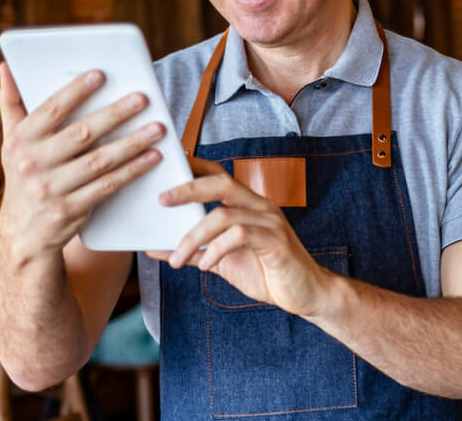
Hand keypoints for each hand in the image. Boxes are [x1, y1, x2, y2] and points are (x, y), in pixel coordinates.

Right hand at [0, 63, 166, 261]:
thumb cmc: (25, 174)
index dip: (76, 91)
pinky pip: (108, 186)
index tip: (101, 74)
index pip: (51, 110)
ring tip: (158, 127)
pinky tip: (153, 157)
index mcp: (19, 141)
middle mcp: (32, 164)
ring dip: (132, 143)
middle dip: (114, 114)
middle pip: (81, 133)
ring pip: (99, 161)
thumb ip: (12, 104)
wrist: (23, 232)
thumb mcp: (11, 142)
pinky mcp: (71, 209)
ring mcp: (52, 189)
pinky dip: (132, 170)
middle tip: (142, 98)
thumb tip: (6, 65)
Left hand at [148, 158, 331, 317]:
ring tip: (177, 259)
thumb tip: (154, 248)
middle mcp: (260, 206)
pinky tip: (206, 266)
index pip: (219, 175)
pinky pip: (239, 237)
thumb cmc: (266, 273)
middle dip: (189, 188)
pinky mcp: (276, 241)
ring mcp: (270, 222)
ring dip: (193, 237)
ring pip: (224, 215)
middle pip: (222, 183)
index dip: (194, 167)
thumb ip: (193, 251)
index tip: (166, 167)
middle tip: (161, 200)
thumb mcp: (222, 262)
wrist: (306, 294)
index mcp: (248, 205)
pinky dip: (215, 251)